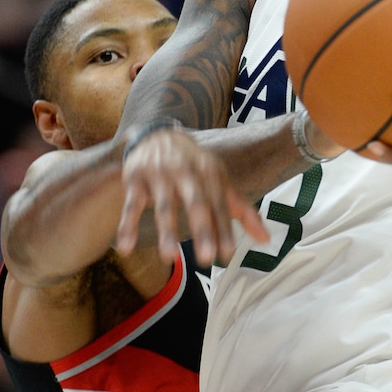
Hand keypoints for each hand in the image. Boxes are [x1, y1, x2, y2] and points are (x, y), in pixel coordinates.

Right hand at [116, 127, 268, 265]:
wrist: (156, 134)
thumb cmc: (194, 167)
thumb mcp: (219, 181)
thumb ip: (241, 210)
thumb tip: (266, 239)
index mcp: (210, 173)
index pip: (220, 204)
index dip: (224, 229)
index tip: (227, 254)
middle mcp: (186, 171)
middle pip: (196, 202)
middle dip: (202, 229)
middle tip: (206, 258)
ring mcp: (160, 174)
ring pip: (164, 205)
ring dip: (166, 231)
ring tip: (169, 257)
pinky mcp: (136, 180)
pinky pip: (131, 204)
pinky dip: (127, 225)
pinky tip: (125, 247)